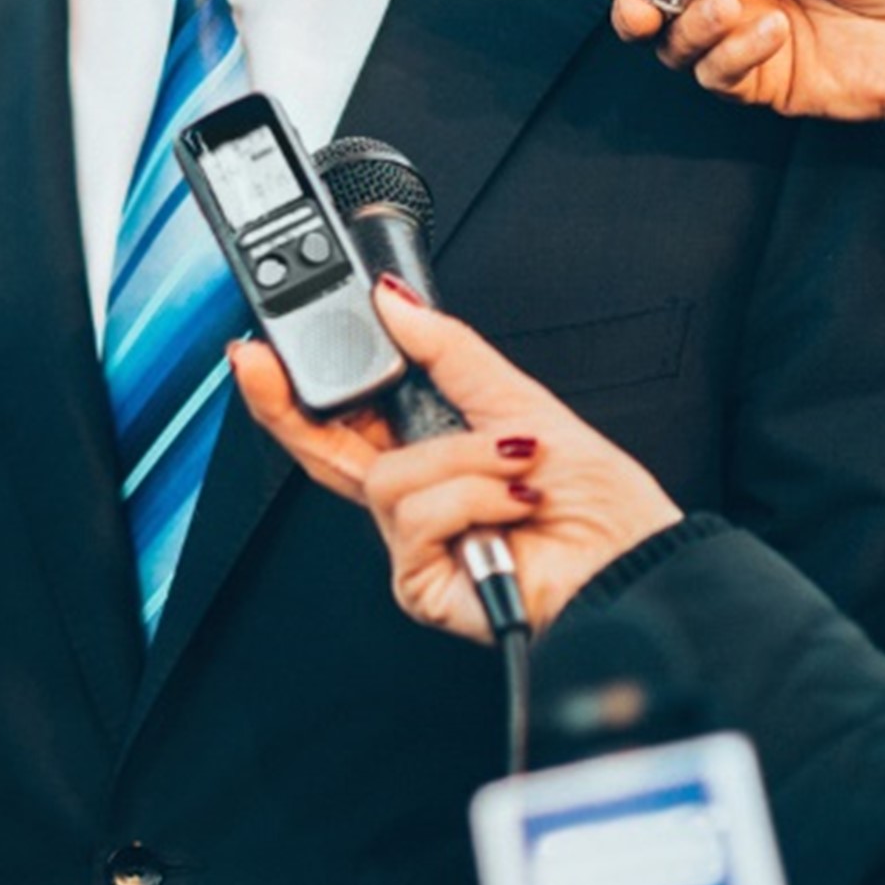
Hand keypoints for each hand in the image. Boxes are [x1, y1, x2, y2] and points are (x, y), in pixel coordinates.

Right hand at [232, 285, 683, 643]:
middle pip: (319, 452)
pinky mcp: (418, 582)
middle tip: (262, 364)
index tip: (256, 351)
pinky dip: (474, 498)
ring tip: (519, 464)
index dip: (289, 389)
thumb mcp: (516, 397)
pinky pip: (417, 518)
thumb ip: (446, 348)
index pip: (339, 420)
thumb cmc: (593, 501)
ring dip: (464, 459)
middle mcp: (411, 499)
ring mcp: (411, 543)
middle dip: (286, 405)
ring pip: (389, 478)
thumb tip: (394, 301)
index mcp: (426, 454)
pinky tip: (512, 506)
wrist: (628, 561)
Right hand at [612, 0, 884, 225]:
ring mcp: (750, 43)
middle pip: (661, 7)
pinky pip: (719, 76)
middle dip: (639, 6)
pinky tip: (771, 35)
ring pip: (680, 46)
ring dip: (691, 29)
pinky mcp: (764, 85)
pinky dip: (732, 56)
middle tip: (638, 5)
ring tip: (728, 10)